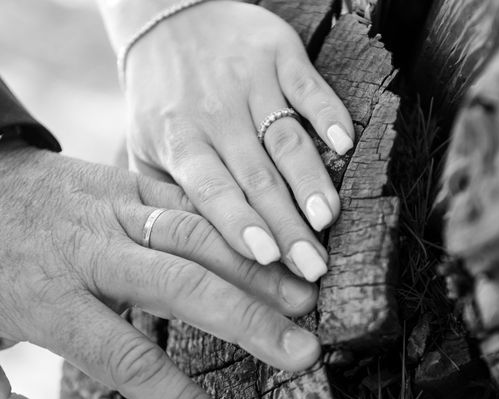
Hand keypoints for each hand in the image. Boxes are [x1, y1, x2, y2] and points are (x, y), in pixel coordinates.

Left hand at [0, 141, 320, 398]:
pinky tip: (273, 245)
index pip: (128, 359)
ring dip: (254, 266)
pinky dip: (234, 224)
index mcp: (50, 299)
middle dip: (247, 320)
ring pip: (196, 235)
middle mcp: (92, 252)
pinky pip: (191, 201)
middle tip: (302, 350)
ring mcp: (115, 209)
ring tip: (303, 295)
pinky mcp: (130, 179)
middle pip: (180, 286)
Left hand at [122, 1, 354, 281]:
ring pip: (285, 139)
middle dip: (288, 226)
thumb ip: (167, 194)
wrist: (168, 16)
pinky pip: (307, 86)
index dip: (239, 224)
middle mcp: (216, 115)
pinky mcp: (278, 55)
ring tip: (329, 217)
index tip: (267, 259)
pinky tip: (346, 144)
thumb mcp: (145, 146)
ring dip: (310, 179)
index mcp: (180, 142)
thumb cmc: (161, 99)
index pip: (212, 191)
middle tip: (315, 266)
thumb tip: (193, 252)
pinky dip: (328, 112)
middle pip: (257, 178)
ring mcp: (250, 83)